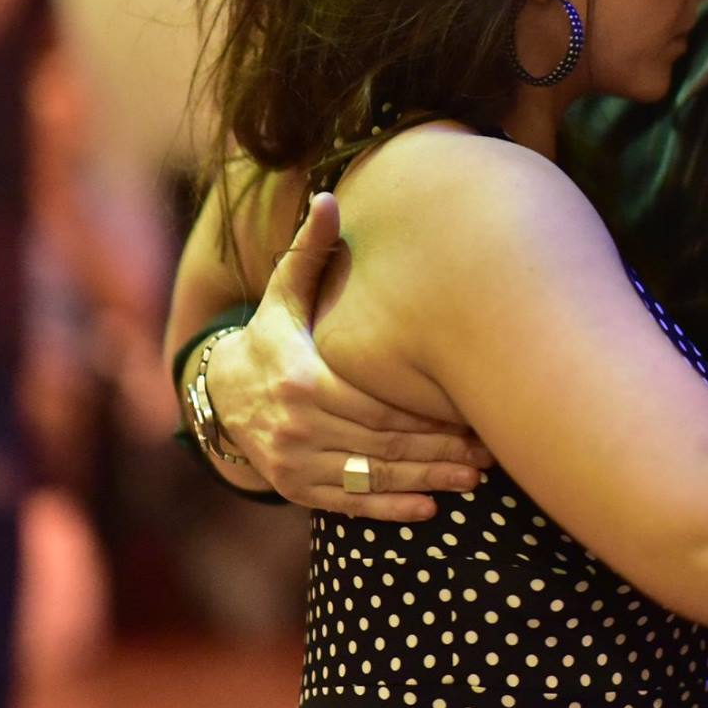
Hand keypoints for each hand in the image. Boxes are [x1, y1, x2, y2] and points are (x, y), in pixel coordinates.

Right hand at [207, 193, 494, 519]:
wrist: (218, 390)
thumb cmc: (269, 335)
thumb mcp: (284, 294)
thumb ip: (309, 252)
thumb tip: (327, 198)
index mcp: (301, 378)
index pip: (374, 404)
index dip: (424, 415)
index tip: (472, 416)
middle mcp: (295, 426)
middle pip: (380, 444)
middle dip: (437, 451)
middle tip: (488, 453)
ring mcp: (292, 462)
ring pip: (369, 477)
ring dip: (424, 481)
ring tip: (474, 479)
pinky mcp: (292, 488)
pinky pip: (346, 505)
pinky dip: (388, 510)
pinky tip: (429, 508)